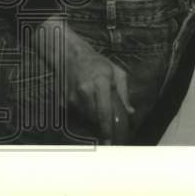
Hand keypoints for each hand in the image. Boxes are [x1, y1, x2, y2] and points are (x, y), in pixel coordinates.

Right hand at [37, 17, 134, 144]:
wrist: (71, 56)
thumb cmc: (98, 64)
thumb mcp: (117, 73)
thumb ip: (124, 93)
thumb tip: (130, 112)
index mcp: (100, 82)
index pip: (104, 111)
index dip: (107, 128)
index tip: (111, 139)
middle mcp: (84, 91)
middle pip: (95, 119)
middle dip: (103, 129)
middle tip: (110, 137)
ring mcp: (72, 97)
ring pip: (86, 119)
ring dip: (95, 124)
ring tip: (103, 123)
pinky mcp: (64, 102)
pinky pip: (78, 116)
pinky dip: (87, 118)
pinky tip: (92, 112)